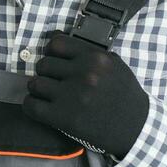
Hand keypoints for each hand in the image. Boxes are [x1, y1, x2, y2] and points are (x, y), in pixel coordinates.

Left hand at [21, 30, 149, 160]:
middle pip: (43, 64)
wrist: (135, 128)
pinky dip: (31, 106)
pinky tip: (41, 107)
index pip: (56, 44)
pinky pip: (31, 105)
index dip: (51, 52)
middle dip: (45, 73)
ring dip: (38, 89)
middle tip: (53, 82)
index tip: (54, 60)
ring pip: (35, 84)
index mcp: (96, 58)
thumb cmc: (124, 95)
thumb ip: (87, 52)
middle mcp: (84, 74)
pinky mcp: (64, 117)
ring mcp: (73, 96)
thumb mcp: (114, 66)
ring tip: (48, 95)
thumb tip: (54, 37)